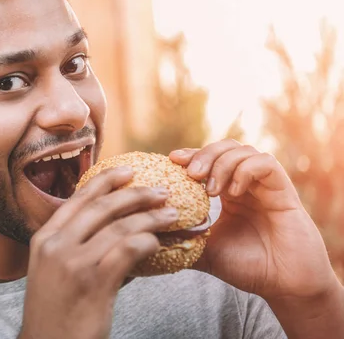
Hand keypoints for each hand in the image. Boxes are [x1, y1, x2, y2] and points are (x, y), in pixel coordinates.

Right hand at [19, 167, 177, 338]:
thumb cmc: (56, 311)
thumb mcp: (53, 271)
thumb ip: (78, 246)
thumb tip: (117, 228)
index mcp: (45, 238)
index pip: (78, 199)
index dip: (105, 180)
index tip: (128, 171)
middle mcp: (56, 245)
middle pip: (102, 206)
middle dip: (136, 194)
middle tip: (161, 192)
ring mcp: (73, 262)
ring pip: (120, 226)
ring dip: (151, 218)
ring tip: (172, 216)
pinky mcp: (94, 282)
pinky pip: (129, 250)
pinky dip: (148, 242)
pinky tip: (159, 244)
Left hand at [170, 140, 338, 301]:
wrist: (283, 285)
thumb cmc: (247, 267)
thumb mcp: (204, 251)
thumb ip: (181, 239)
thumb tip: (149, 234)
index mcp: (227, 192)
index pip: (208, 160)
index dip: (190, 155)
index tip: (171, 160)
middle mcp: (246, 184)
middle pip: (224, 147)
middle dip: (204, 154)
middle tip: (191, 173)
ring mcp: (265, 185)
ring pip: (243, 150)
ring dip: (222, 163)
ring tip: (211, 190)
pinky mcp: (283, 190)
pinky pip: (265, 163)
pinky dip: (245, 170)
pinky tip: (233, 192)